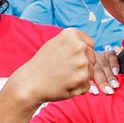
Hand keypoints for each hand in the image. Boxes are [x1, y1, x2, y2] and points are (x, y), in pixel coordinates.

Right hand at [4, 28, 118, 107]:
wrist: (30, 82)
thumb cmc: (42, 64)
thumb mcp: (56, 43)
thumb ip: (73, 42)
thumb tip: (88, 45)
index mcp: (72, 34)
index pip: (89, 44)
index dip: (81, 53)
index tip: (69, 59)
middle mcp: (79, 46)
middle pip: (92, 58)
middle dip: (82, 65)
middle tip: (65, 70)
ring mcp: (82, 62)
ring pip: (91, 72)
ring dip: (81, 77)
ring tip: (64, 77)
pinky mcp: (83, 77)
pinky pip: (87, 85)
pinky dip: (78, 88)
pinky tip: (65, 85)